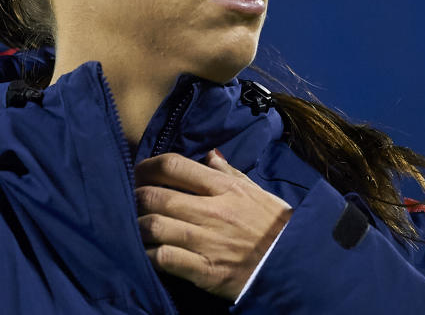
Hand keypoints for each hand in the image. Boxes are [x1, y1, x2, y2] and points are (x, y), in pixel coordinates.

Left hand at [134, 149, 292, 301]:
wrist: (293, 264)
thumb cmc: (275, 225)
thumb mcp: (256, 192)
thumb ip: (229, 173)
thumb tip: (209, 154)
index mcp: (224, 188)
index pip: (174, 166)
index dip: (148, 166)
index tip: (139, 171)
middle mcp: (212, 210)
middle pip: (156, 196)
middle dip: (135, 196)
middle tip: (130, 200)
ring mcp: (207, 241)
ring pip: (154, 226)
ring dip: (138, 226)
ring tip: (136, 226)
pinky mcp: (204, 270)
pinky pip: (164, 258)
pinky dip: (148, 254)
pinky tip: (147, 253)